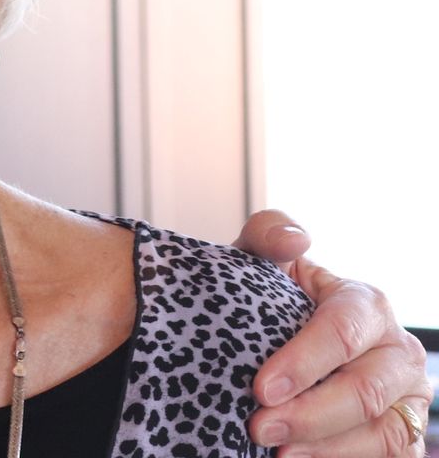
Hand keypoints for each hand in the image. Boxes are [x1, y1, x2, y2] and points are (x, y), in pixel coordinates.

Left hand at [234, 210, 432, 455]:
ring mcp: (409, 399)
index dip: (302, 362)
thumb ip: (268, 234)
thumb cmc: (272, 301)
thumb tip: (295, 239)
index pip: (341, 332)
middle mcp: (398, 352)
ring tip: (280, 455)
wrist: (281, 341)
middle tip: (259, 428)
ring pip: (381, 434)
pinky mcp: (406, 437)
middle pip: (364, 390)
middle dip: (310, 414)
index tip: (260, 388)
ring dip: (328, 449)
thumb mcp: (265, 264)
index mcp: (367, 304)